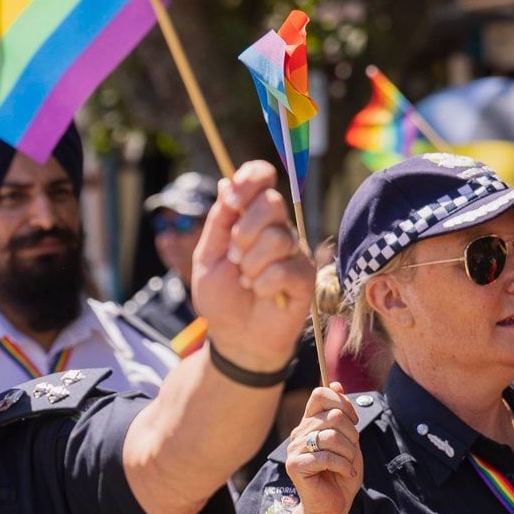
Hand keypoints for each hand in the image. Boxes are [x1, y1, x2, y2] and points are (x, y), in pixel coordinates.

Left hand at [188, 160, 314, 373]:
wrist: (235, 337)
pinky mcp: (305, 276)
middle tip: (234, 258)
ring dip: (251, 264)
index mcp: (252, 217)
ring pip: (277, 238)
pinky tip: (262, 294)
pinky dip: (264, 284)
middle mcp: (277, 228)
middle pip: (271, 203)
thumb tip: (226, 182)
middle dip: (244, 232)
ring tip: (246, 281)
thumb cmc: (222, 297)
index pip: (261, 176)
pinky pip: (285, 269)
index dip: (250, 179)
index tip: (232, 202)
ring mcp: (294, 251)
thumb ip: (219, 221)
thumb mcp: (207, 256)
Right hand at [282, 385, 361, 513]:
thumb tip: (335, 383)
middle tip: (351, 453)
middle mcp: (299, 433)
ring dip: (349, 453)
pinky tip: (345, 473)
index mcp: (310, 424)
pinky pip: (326, 457)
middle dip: (352, 435)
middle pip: (333, 416)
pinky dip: (344, 466)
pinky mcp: (295, 466)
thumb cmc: (341, 475)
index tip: (353, 421)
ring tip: (348, 465)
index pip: (320, 395)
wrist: (332, 507)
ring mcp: (294, 449)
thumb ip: (341, 414)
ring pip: (331, 436)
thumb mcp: (348, 441)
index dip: (342, 403)